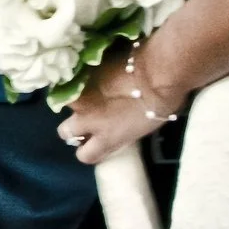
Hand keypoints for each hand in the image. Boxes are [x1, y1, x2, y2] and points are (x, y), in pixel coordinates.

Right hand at [55, 44, 181, 164]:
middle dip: (75, 128)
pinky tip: (94, 75)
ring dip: (77, 101)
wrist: (156, 73)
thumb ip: (121, 132)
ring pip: (66, 104)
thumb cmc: (162, 103)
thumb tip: (118, 127)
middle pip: (66, 132)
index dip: (89, 149)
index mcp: (107, 138)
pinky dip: (81, 81)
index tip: (96, 142)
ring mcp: (81, 97)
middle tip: (88, 117)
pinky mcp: (80, 76)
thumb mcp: (141, 128)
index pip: (85, 155)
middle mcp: (88, 120)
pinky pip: (74, 82)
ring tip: (90, 92)